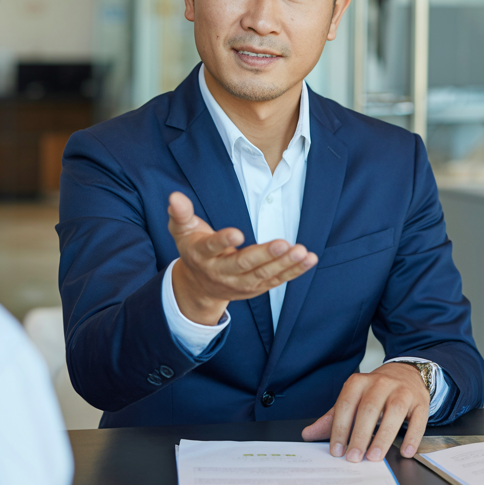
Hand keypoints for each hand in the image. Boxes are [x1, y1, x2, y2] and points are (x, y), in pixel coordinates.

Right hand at [167, 192, 317, 325]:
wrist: (199, 286)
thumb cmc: (193, 248)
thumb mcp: (182, 230)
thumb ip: (180, 213)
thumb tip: (175, 196)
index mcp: (201, 255)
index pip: (211, 248)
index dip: (223, 241)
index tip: (238, 233)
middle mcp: (221, 273)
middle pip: (243, 265)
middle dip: (264, 255)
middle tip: (283, 243)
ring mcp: (240, 284)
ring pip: (264, 275)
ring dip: (285, 264)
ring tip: (302, 251)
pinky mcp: (256, 288)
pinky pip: (277, 281)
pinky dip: (294, 271)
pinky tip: (309, 259)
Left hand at [300, 362, 429, 462]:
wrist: (406, 373)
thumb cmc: (375, 392)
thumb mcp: (352, 400)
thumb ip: (332, 418)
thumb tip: (308, 434)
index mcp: (359, 382)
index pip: (346, 405)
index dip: (340, 428)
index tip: (336, 450)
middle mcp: (381, 383)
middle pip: (369, 409)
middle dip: (360, 435)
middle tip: (354, 457)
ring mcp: (402, 391)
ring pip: (394, 412)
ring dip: (383, 436)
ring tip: (374, 456)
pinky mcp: (420, 401)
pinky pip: (418, 419)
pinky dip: (412, 437)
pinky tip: (405, 451)